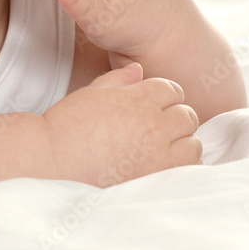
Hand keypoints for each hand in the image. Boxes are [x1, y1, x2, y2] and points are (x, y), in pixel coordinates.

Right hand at [43, 63, 200, 185]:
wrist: (54, 161)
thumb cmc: (68, 124)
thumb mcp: (93, 92)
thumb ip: (120, 79)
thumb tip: (139, 70)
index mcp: (138, 99)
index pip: (173, 89)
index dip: (165, 94)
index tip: (155, 103)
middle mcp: (153, 125)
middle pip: (187, 115)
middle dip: (176, 116)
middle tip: (159, 124)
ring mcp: (157, 155)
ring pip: (194, 144)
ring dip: (183, 141)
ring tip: (164, 144)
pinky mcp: (156, 179)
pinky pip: (188, 170)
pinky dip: (184, 165)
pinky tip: (166, 163)